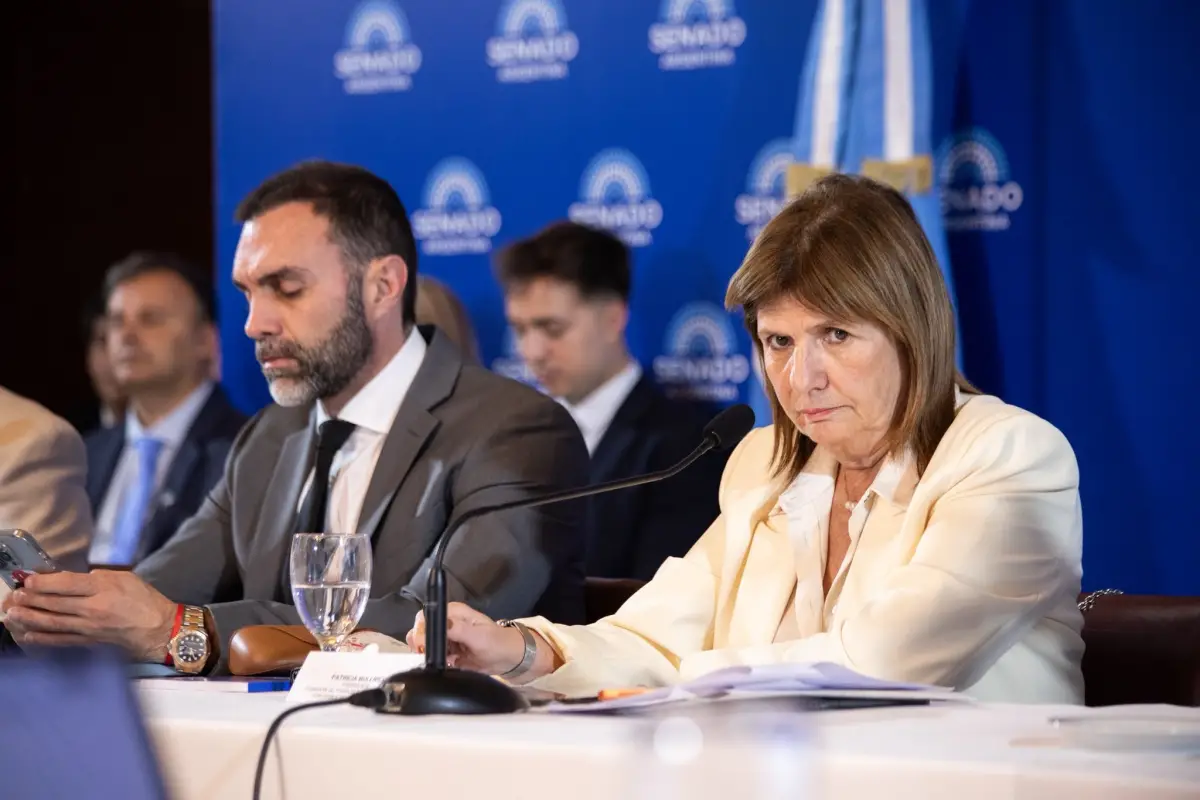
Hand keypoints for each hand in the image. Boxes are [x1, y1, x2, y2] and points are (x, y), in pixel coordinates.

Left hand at [2, 570, 176, 661]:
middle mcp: (93, 608)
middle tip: (14, 595)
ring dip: (29, 618)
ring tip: (11, 614)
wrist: (159, 628)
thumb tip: (70, 579)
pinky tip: (27, 634)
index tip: (27, 580)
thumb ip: (97, 577)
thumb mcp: (125, 578)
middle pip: (54, 603)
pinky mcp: (89, 642)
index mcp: (103, 588)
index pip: (66, 584)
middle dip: (30, 599)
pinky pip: (60, 640)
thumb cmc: (144, 599)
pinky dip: (42, 638)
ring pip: (52, 622)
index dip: (43, 582)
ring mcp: (89, 628)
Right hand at [406, 602, 527, 675]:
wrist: (510, 659)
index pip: (426, 616)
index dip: (420, 630)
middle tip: (428, 656)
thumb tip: (440, 625)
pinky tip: (446, 666)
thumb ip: (458, 630)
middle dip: (420, 645)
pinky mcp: (449, 653)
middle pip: (421, 631)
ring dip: (428, 656)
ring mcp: (447, 639)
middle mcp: (447, 624)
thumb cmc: (498, 643)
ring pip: (425, 646)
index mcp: (453, 613)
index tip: (421, 644)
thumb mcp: (479, 636)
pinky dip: (436, 664)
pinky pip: (434, 658)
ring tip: (441, 661)